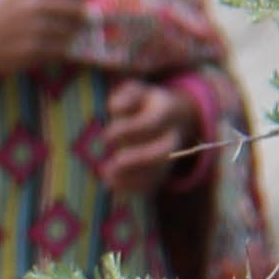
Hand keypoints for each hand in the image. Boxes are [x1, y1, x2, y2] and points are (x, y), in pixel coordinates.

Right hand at [0, 0, 93, 94]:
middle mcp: (31, 4)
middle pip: (77, 7)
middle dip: (86, 12)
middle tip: (91, 15)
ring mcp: (32, 28)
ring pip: (71, 30)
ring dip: (73, 32)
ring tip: (63, 31)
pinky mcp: (32, 51)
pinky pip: (60, 49)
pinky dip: (61, 48)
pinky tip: (50, 45)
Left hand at [93, 76, 200, 195]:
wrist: (170, 116)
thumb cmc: (143, 102)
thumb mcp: (135, 91)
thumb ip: (125, 96)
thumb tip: (113, 107)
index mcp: (167, 110)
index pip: (151, 123)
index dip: (128, 130)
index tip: (105, 136)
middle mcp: (173, 134)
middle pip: (163, 151)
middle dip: (137, 159)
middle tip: (110, 164)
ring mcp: (172, 155)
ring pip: (160, 171)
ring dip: (133, 178)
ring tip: (106, 177)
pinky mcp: (164, 170)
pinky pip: (153, 183)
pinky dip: (133, 187)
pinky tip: (111, 185)